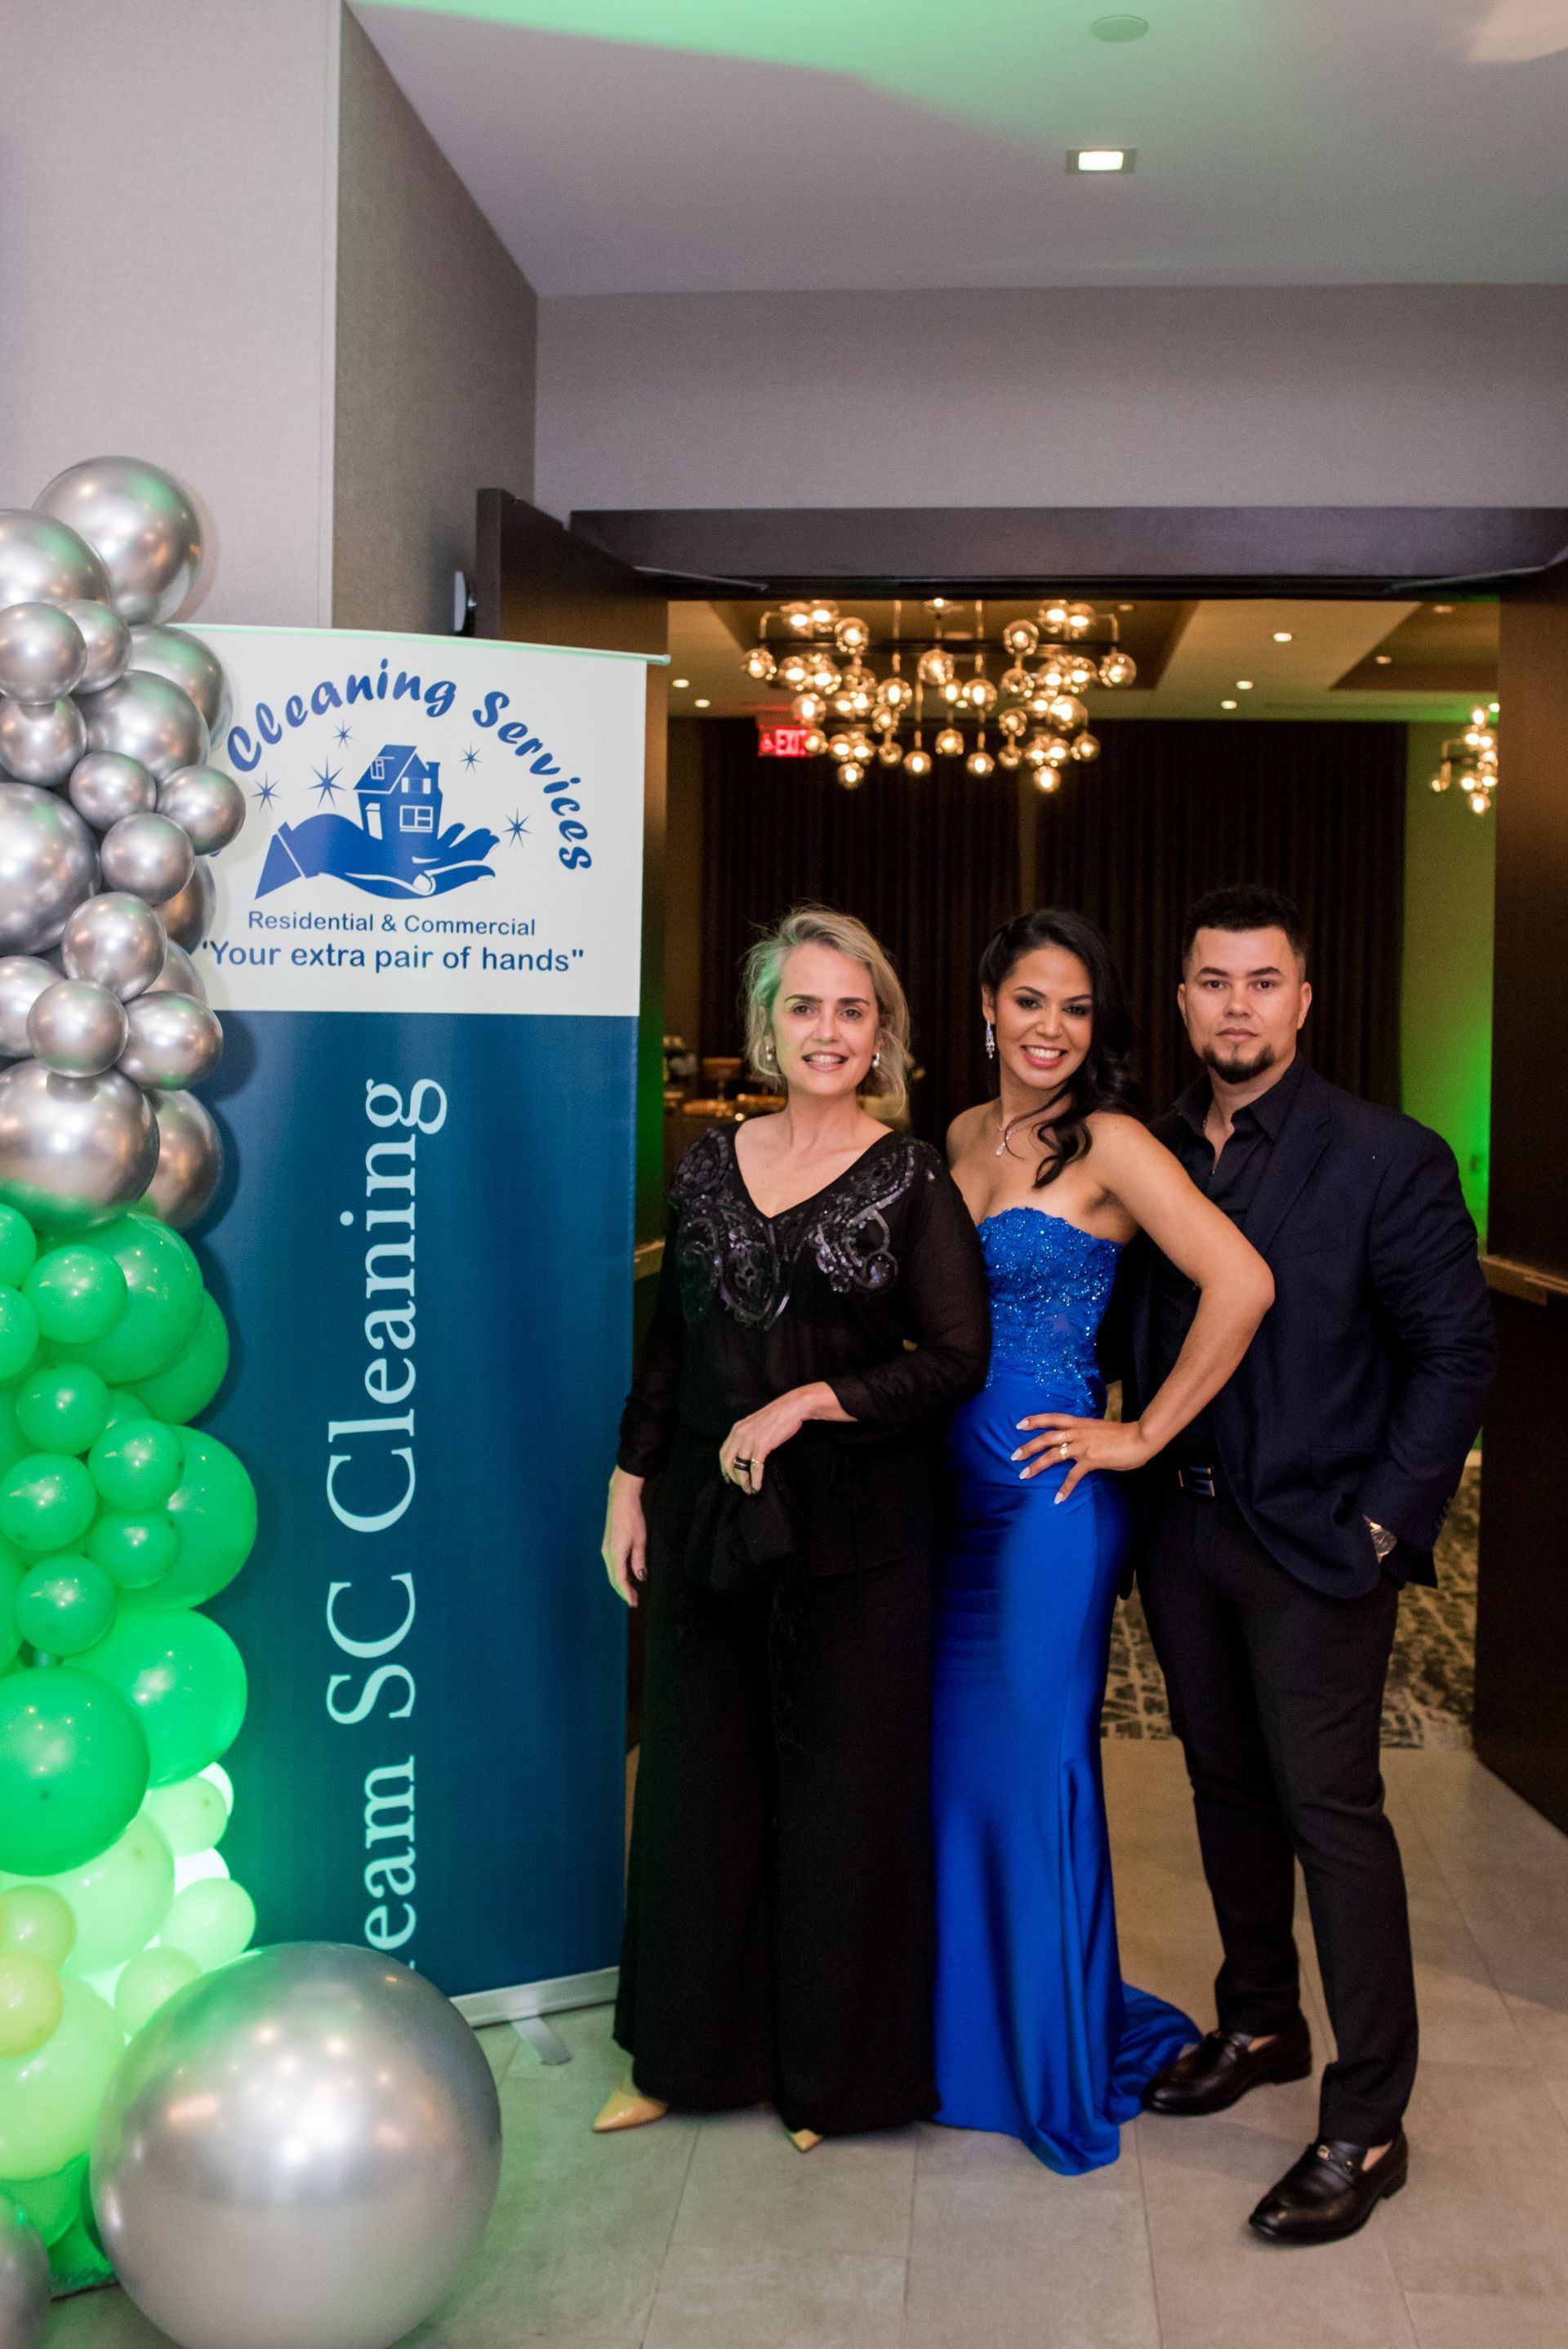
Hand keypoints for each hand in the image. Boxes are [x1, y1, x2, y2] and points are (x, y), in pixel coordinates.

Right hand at [601, 1468, 646, 1605]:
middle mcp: (607, 1553)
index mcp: (615, 1553)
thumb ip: (639, 1560)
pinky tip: (629, 1575)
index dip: (626, 1593)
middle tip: (635, 1601)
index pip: (620, 1580)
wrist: (621, 1499)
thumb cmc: (632, 1517)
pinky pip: (612, 1564)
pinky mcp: (608, 1545)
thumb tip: (640, 1578)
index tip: (634, 1603)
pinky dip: (620, 1573)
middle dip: (623, 1591)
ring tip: (633, 1591)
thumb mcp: (640, 1540)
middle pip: (613, 1578)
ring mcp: (606, 1549)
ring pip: (612, 1572)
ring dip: (622, 1583)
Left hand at [718, 1385, 822, 1492]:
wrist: (792, 1408)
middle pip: (728, 1462)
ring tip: (749, 1489)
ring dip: (744, 1482)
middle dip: (733, 1478)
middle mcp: (739, 1434)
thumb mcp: (755, 1424)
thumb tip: (745, 1452)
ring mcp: (750, 1439)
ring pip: (739, 1467)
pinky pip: (755, 1467)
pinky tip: (758, 1486)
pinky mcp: (762, 1445)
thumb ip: (747, 1435)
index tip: (728, 1478)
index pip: (723, 1452)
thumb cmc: (777, 1416)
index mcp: (737, 1429)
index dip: (724, 1468)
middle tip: (741, 1486)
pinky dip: (755, 1479)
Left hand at [1012, 1412, 1156, 1501]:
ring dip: (1037, 1466)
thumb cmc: (1123, 1435)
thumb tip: (1078, 1443)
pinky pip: (1074, 1475)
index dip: (1035, 1420)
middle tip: (1013, 1456)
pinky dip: (1065, 1488)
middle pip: (1046, 1438)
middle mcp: (1078, 1432)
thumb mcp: (1099, 1430)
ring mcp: (1084, 1445)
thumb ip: (1086, 1435)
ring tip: (1024, 1475)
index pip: (1052, 1418)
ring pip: (1053, 1455)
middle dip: (1028, 1447)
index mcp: (1080, 1423)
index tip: (1019, 1424)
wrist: (1140, 1437)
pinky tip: (1058, 1498)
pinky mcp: (1092, 1459)